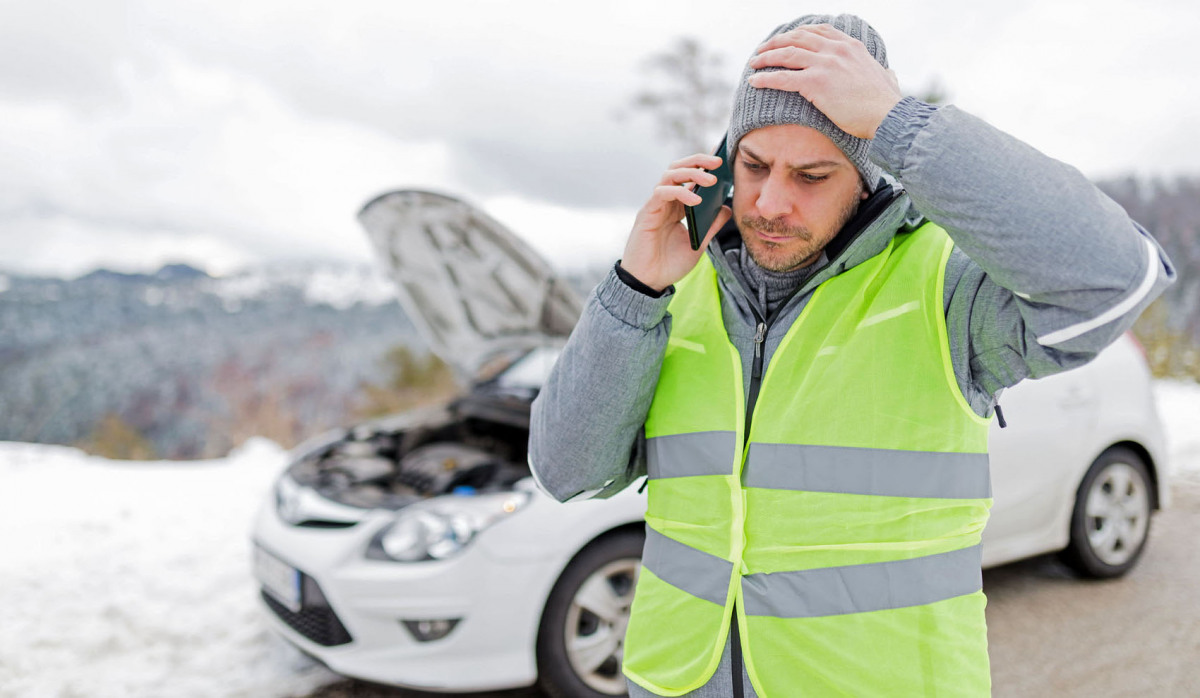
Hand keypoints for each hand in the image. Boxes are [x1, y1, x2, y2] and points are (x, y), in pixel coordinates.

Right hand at [620, 154, 732, 291]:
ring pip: (669, 175)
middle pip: (677, 169)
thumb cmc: (669, 265)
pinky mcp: (647, 213)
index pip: (688, 178)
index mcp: (676, 207)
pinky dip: (680, 192)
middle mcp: (665, 202)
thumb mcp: (698, 243)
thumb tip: (727, 208)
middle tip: (718, 162)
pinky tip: (696, 200)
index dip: (703, 166)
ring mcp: (655, 206)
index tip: (722, 162)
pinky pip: (662, 193)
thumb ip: (711, 226)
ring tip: (711, 180)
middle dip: (697, 161)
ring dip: (691, 173)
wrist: (649, 283)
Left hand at [746, 23, 901, 138]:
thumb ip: (885, 74)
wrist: (887, 116)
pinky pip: (783, 78)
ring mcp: (825, 64)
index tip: (785, 39)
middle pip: (797, 38)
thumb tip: (889, 75)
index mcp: (851, 46)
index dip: (798, 33)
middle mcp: (836, 50)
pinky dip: (765, 78)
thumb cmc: (887, 105)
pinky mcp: (816, 83)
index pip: (819, 31)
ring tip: (754, 64)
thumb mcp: (887, 79)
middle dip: (776, 42)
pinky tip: (754, 82)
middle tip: (762, 50)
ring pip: (786, 54)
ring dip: (766, 58)